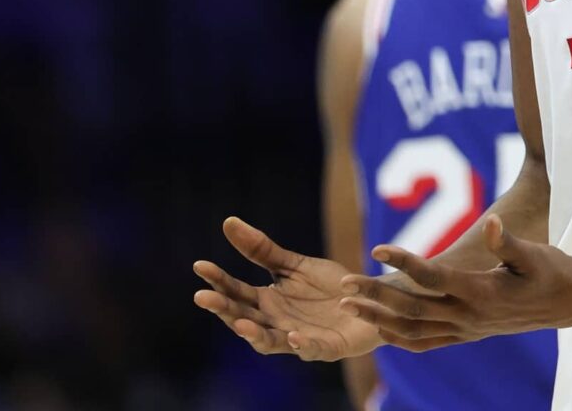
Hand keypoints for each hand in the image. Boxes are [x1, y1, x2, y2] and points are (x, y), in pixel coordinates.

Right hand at [193, 217, 383, 360]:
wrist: (371, 298)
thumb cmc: (329, 286)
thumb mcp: (294, 264)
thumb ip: (262, 250)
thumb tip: (228, 222)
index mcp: (268, 303)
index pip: (236, 292)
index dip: (219, 281)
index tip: (200, 265)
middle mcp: (278, 323)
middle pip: (245, 319)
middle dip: (224, 309)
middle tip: (203, 297)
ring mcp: (300, 337)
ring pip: (271, 342)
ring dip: (255, 335)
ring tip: (241, 323)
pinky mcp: (327, 347)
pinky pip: (312, 350)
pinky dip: (301, 345)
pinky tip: (292, 335)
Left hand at [339, 215, 571, 351]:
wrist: (569, 302)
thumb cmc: (552, 270)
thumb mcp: (533, 253)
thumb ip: (506, 242)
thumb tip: (490, 223)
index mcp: (481, 293)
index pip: (431, 277)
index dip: (403, 261)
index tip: (377, 247)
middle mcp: (470, 316)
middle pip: (412, 309)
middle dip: (375, 297)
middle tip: (343, 285)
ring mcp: (468, 329)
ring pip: (413, 331)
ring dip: (379, 319)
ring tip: (349, 307)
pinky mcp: (468, 334)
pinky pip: (427, 343)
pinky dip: (400, 338)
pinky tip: (380, 330)